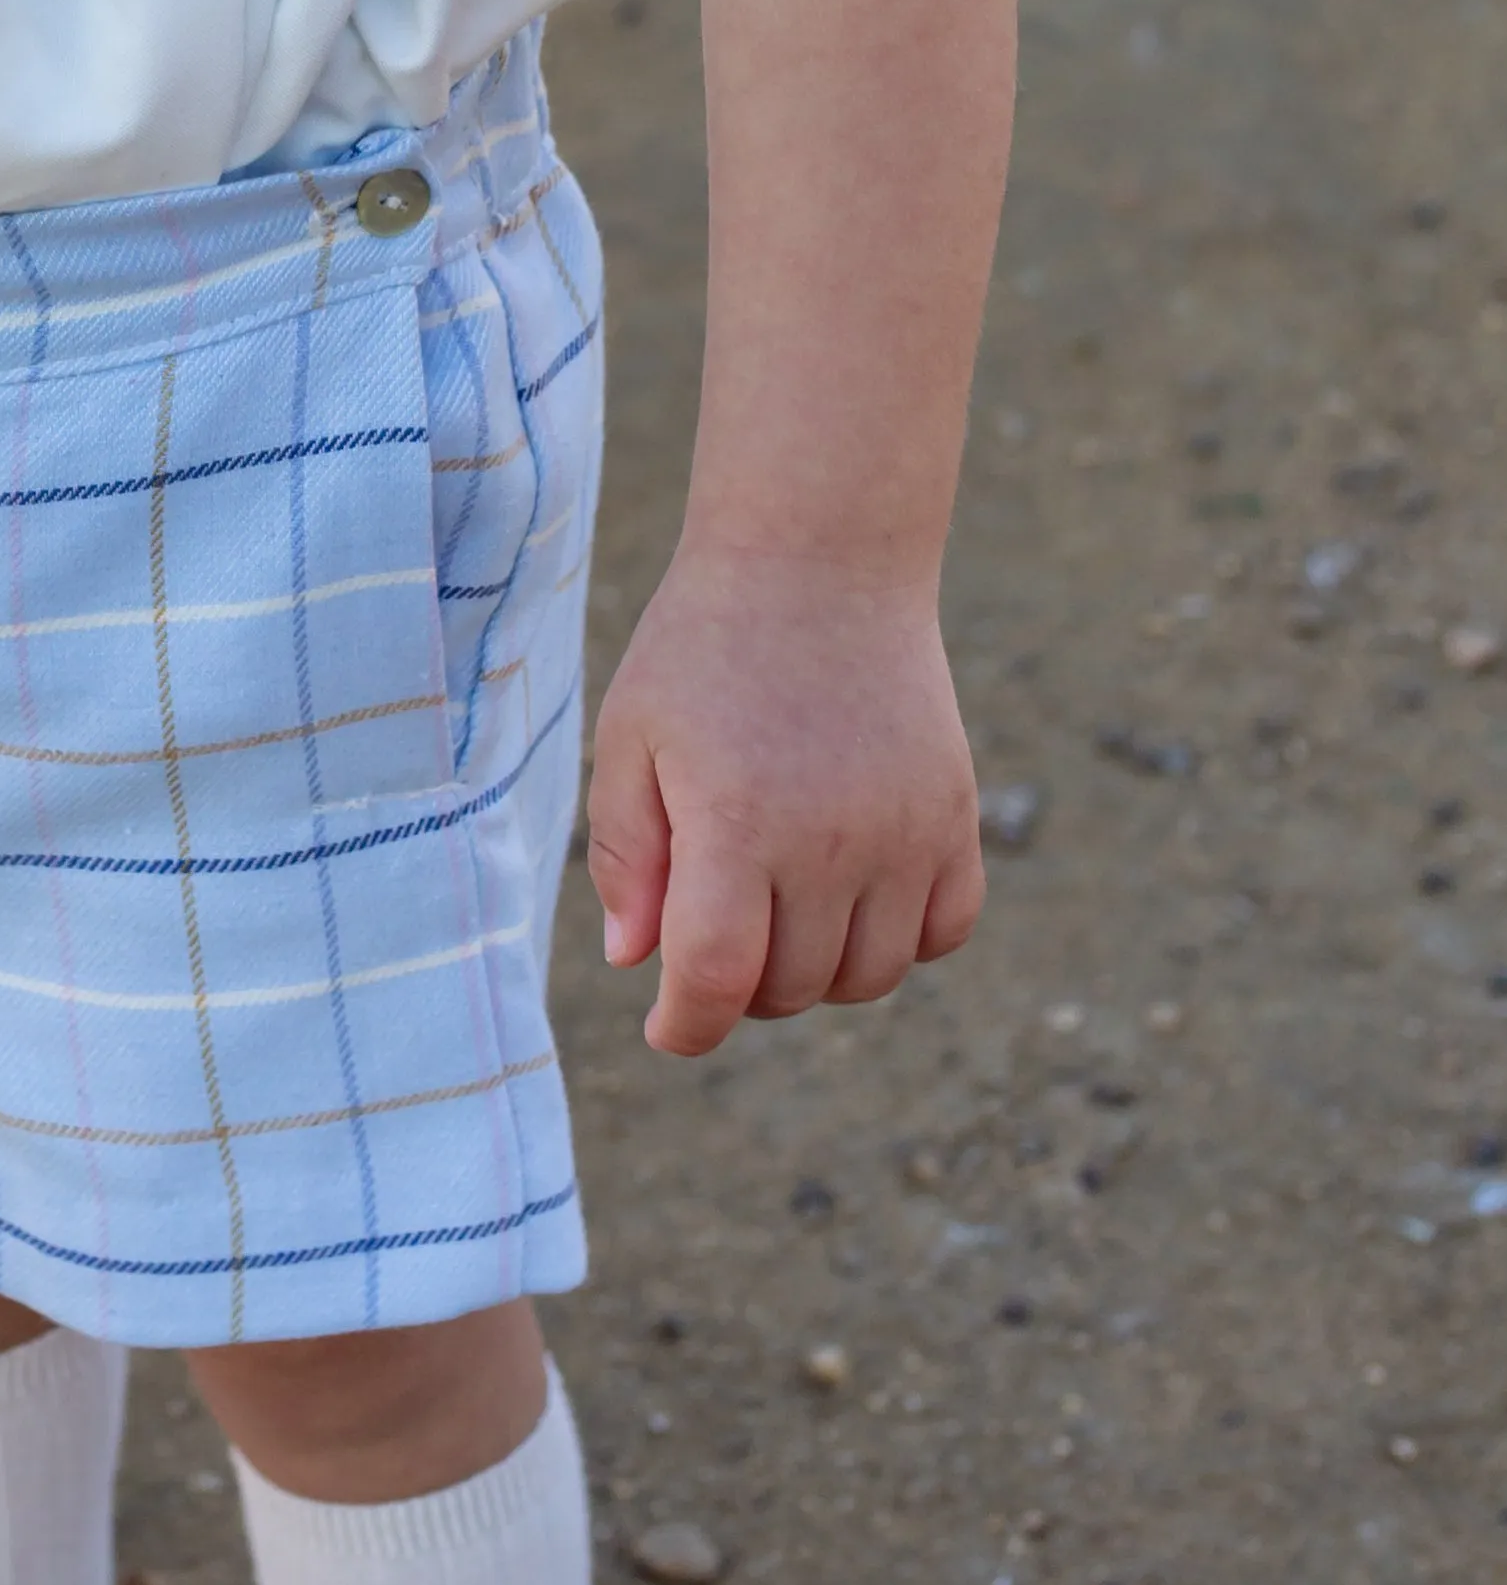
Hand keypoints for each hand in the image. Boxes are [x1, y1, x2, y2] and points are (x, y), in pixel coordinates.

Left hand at [586, 547, 984, 1058]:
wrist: (820, 560)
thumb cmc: (706, 648)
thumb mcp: (632, 737)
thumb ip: (628, 855)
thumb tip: (634, 960)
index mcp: (737, 822)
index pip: (717, 979)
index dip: (685, 1025)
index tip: (666, 1025)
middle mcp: (832, 841)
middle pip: (791, 988)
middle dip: (740, 983)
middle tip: (711, 924)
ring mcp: (907, 834)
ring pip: (869, 977)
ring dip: (817, 970)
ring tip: (776, 905)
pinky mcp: (956, 818)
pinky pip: (943, 932)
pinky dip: (899, 939)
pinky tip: (851, 892)